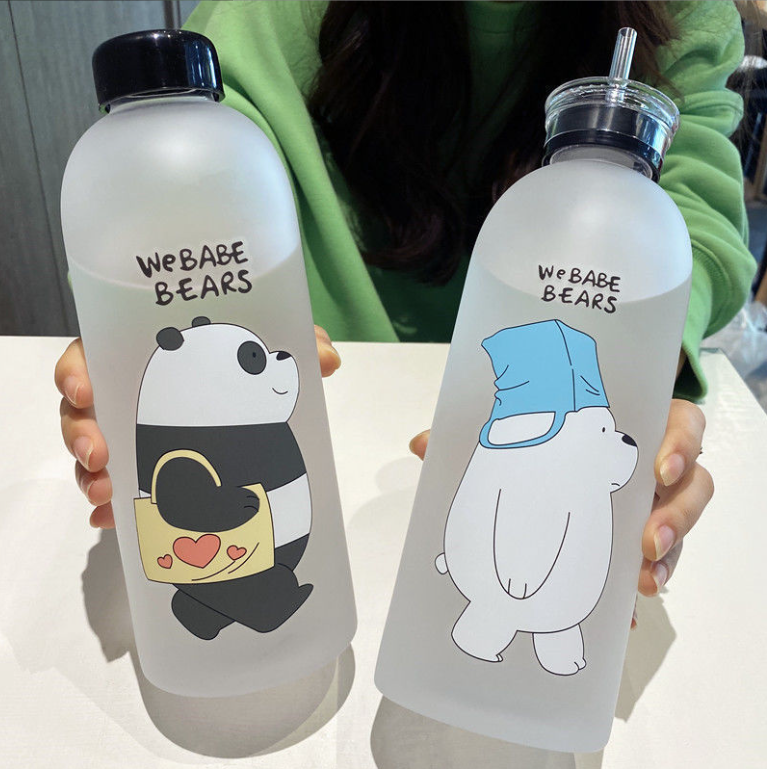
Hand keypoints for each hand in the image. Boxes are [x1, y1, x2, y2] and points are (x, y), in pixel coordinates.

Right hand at [55, 326, 340, 528]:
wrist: (254, 408)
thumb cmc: (248, 369)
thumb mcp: (270, 351)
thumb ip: (298, 343)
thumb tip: (327, 359)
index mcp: (143, 357)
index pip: (92, 354)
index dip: (76, 371)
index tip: (84, 391)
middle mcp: (128, 395)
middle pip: (81, 410)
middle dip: (79, 434)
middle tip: (98, 457)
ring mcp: (130, 435)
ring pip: (92, 454)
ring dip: (90, 477)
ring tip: (106, 496)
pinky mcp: (145, 471)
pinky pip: (118, 489)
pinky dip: (113, 508)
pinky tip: (115, 522)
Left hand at [409, 398, 712, 624]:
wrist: (563, 453)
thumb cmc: (546, 440)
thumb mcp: (519, 436)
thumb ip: (475, 438)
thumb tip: (420, 445)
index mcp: (634, 425)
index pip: (680, 424)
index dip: (680, 443)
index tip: (657, 469)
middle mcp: (655, 465)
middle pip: (693, 483)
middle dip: (678, 513)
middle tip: (647, 539)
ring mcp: (653, 505)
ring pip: (683, 526)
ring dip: (669, 554)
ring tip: (642, 579)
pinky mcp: (644, 540)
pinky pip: (659, 563)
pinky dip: (647, 581)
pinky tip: (628, 606)